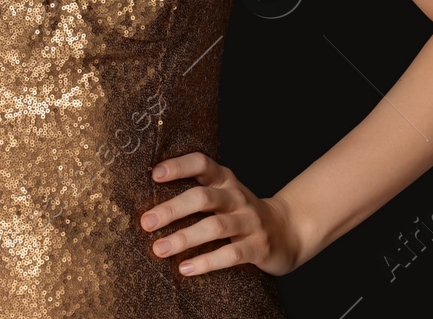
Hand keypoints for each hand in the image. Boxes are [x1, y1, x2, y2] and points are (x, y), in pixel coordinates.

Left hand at [140, 152, 302, 276]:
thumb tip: (150, 204)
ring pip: (214, 227)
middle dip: (172, 210)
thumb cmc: (241, 213)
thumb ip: (197, 193)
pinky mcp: (258, 246)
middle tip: (146, 222)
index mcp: (225, 180)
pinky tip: (185, 268)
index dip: (179, 166)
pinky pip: (230, 253)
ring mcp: (250, 220)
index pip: (201, 163)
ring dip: (184, 238)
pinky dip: (206, 262)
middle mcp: (237, 196)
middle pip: (202, 198)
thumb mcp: (224, 195)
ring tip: (159, 249)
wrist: (287, 231)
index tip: (154, 175)